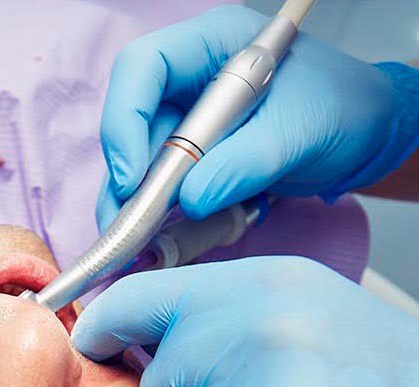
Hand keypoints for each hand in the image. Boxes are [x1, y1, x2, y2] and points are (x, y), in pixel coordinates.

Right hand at [98, 5, 418, 224]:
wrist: (362, 136)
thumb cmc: (341, 110)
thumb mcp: (299, 132)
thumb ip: (245, 163)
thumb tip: (190, 201)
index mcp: (213, 45)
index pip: (143, 69)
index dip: (125, 120)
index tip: (131, 177)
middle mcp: (190, 80)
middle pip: (131, 123)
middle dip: (123, 178)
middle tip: (122, 225)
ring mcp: (187, 121)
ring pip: (139, 162)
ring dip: (132, 204)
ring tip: (133, 243)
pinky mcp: (191, 160)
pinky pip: (159, 187)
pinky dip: (155, 216)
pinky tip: (156, 240)